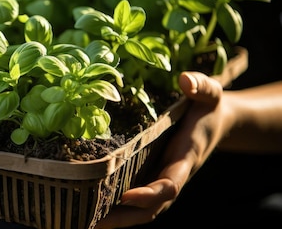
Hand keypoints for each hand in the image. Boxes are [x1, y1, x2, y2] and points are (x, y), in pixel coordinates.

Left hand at [95, 71, 225, 227]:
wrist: (216, 122)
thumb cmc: (208, 106)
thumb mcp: (210, 92)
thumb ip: (201, 85)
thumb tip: (184, 80)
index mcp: (185, 159)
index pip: (168, 185)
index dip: (148, 194)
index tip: (125, 195)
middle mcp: (171, 176)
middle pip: (150, 209)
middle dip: (122, 218)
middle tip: (88, 221)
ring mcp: (160, 180)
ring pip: (140, 210)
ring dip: (114, 219)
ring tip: (79, 220)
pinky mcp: (150, 178)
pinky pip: (133, 200)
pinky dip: (114, 208)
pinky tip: (86, 206)